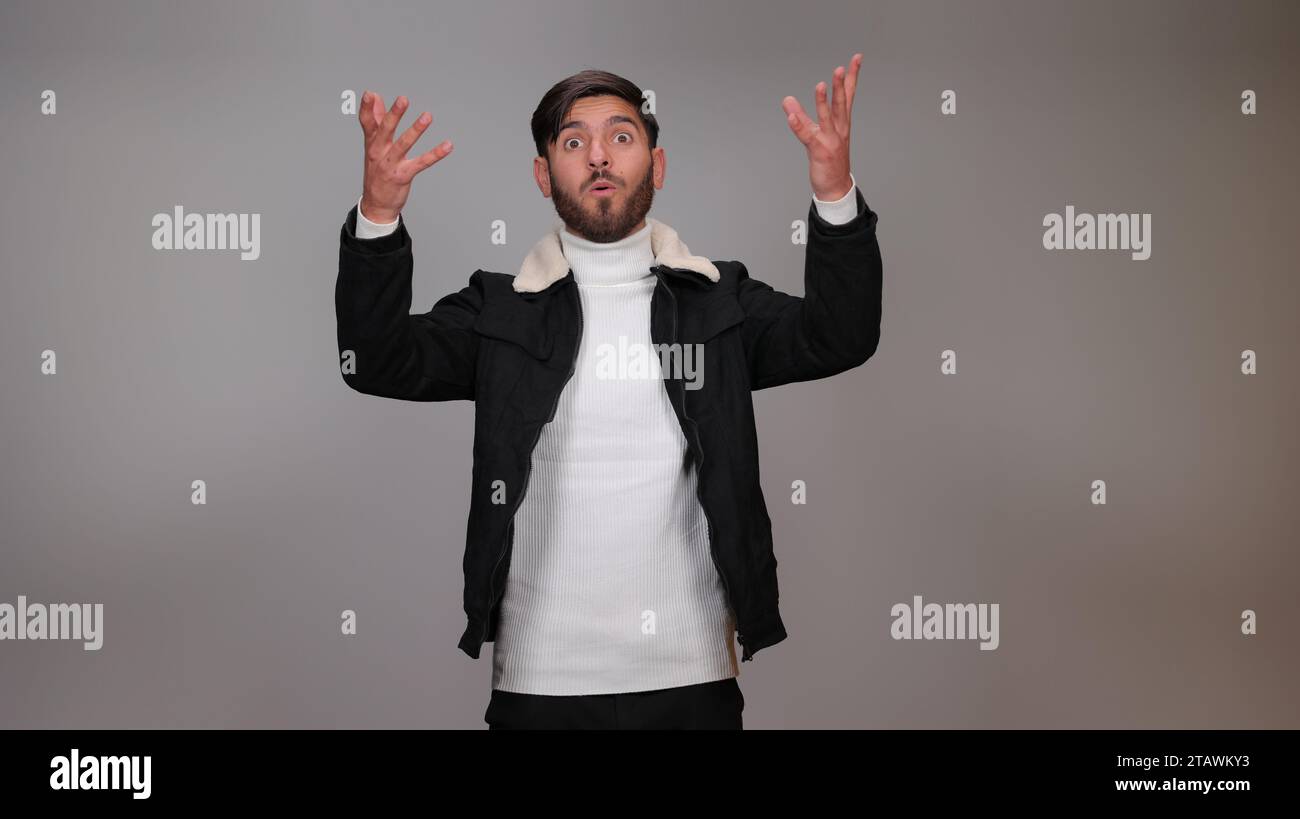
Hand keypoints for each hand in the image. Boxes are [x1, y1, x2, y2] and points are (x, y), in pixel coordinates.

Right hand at [358, 91, 452, 222]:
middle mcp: (379, 152)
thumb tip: (375, 97)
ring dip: (416, 130)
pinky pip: (421, 163)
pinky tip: (447, 146)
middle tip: (403, 99)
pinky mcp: (403, 175)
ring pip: (403, 144)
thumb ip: (376, 120)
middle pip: (385, 130)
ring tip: (427, 116)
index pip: (367, 124)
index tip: (369, 94)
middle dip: (394, 115)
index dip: (366, 109)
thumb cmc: (377, 171)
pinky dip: (435, 154)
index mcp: (371, 144)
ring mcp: (391, 164)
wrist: (376, 204)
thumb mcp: (373, 146)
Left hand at [781, 53, 861, 200]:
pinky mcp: (819, 151)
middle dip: (841, 85)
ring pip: (826, 118)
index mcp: (841, 123)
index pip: (848, 95)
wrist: (835, 187)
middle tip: (840, 68)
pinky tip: (791, 115)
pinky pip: (807, 136)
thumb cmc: (829, 160)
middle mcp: (838, 129)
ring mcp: (830, 140)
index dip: (852, 76)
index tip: (856, 58)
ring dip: (823, 101)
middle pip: (841, 103)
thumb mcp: (815, 134)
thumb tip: (787, 100)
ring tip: (820, 85)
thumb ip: (801, 116)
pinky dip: (799, 125)